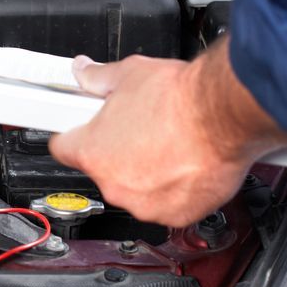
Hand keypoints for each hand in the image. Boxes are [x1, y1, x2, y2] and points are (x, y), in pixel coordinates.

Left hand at [49, 44, 283, 227]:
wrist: (224, 114)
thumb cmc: (180, 98)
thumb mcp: (129, 74)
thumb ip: (97, 77)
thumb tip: (84, 71)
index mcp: (92, 151)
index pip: (62, 148)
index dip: (72, 134)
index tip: (80, 130)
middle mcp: (114, 184)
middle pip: (103, 169)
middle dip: (117, 151)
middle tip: (140, 129)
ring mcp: (145, 204)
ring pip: (136, 189)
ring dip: (146, 171)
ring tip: (167, 143)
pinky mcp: (176, 215)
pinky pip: (166, 203)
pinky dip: (174, 187)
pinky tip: (185, 161)